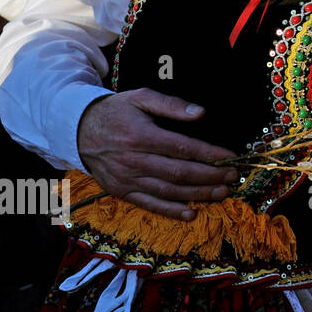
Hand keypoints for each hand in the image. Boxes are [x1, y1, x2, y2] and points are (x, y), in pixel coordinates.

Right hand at [76, 89, 237, 220]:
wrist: (77, 130)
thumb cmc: (115, 111)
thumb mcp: (140, 98)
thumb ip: (171, 105)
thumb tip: (200, 113)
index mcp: (141, 136)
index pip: (183, 148)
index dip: (210, 154)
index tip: (231, 157)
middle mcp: (134, 161)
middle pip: (180, 173)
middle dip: (210, 177)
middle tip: (233, 177)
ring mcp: (127, 179)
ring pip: (169, 191)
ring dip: (198, 194)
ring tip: (222, 193)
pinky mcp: (121, 191)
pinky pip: (149, 204)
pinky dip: (171, 211)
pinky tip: (191, 212)